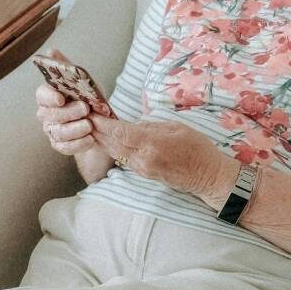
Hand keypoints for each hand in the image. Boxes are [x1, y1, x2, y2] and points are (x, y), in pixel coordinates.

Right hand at [35, 49, 92, 155]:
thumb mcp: (82, 81)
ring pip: (58, 132)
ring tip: (90, 126)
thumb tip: (51, 51)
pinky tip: (90, 139)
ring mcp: (52, 130)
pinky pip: (65, 147)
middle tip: (85, 109)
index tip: (61, 98)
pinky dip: (78, 144)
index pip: (42, 94)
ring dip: (75, 130)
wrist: (100, 121)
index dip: (50, 97)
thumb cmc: (87, 97)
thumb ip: (67, 68)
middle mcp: (46, 113)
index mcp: (48, 95)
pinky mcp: (60, 145)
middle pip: (50, 115)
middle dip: (68, 113)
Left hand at [89, 114, 234, 200]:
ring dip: (101, 139)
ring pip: (114, 152)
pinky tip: (105, 140)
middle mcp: (143, 158)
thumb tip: (133, 124)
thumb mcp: (177, 128)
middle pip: (112, 143)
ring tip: (89, 126)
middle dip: (96, 130)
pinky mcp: (143, 174)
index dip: (103, 123)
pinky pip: (122, 159)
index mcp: (152, 144)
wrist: (207, 177)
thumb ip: (152, 125)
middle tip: (83, 116)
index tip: (91, 112)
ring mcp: (142, 168)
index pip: (120, 132)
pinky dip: (111, 148)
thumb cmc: (198, 149)